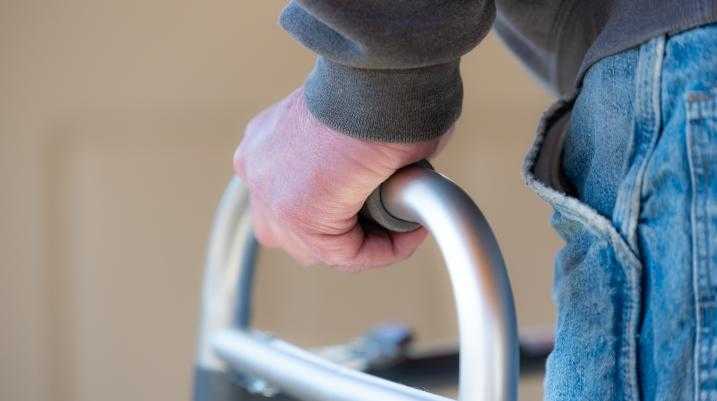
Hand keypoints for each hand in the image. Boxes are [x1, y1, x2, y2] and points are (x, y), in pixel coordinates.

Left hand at [233, 87, 448, 269]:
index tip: (381, 195)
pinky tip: (411, 232)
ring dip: (368, 240)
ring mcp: (271, 198)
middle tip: (390, 216)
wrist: (372, 84)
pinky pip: (347, 254)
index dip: (343, 203)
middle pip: (298, 224)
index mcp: (265, 141)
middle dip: (347, 227)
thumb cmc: (373, 87)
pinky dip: (383, 249)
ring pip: (322, 245)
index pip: (295, 192)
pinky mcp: (299, 221)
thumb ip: (354, 147)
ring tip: (404, 225)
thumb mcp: (353, 116)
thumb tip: (390, 164)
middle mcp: (259, 171)